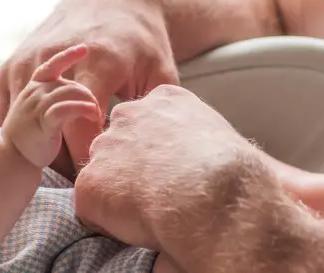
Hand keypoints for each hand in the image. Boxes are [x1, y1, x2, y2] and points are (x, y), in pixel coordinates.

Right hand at [0, 0, 179, 168]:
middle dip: (65, 160)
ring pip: (23, 119)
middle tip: (82, 180)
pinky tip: (39, 141)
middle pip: (50, 126)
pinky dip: (19, 128)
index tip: (98, 177)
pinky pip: (5, 106)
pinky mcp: (14, 60)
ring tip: (64, 163)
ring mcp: (30, 58)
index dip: (88, 158)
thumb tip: (142, 149)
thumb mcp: (161, 72)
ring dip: (41, 145)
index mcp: (98, 63)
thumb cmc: (143, 41)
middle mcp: (55, 57)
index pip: (82, 124)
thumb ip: (152, 109)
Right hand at [1, 45, 102, 168]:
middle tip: (96, 109)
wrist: (7, 160)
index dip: (66, 56)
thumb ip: (50, 99)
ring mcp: (35, 106)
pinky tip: (92, 114)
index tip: (84, 49)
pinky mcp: (42, 122)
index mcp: (32, 87)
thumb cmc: (27, 138)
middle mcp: (33, 92)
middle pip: (67, 82)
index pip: (50, 66)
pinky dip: (82, 108)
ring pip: (68, 92)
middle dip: (86, 93)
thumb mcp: (34, 112)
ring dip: (88, 101)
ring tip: (96, 114)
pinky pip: (65, 108)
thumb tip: (75, 94)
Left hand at [73, 85, 267, 251]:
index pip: (146, 121)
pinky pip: (92, 210)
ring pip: (103, 175)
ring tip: (153, 212)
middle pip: (118, 143)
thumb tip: (209, 162)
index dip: (157, 152)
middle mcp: (128, 114)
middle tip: (162, 195)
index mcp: (164, 99)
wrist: (213, 194)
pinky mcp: (90, 183)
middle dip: (131, 168)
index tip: (176, 172)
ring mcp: (105, 147)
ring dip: (119, 194)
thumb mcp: (220, 134)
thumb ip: (198, 136)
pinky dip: (109, 223)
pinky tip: (138, 225)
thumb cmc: (232, 172)